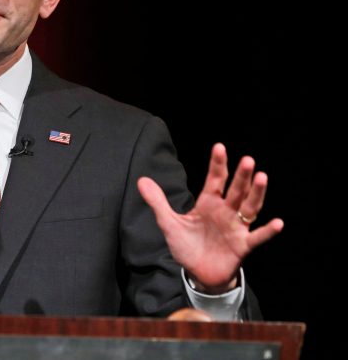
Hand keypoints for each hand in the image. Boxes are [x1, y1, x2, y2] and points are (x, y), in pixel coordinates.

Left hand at [138, 143, 282, 291]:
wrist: (197, 273)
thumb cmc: (186, 245)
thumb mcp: (169, 222)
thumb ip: (157, 201)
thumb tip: (141, 179)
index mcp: (208, 203)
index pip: (214, 179)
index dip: (217, 164)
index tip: (219, 147)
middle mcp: (226, 211)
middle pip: (235, 190)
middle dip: (241, 175)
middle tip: (248, 159)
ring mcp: (236, 227)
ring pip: (250, 207)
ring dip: (256, 193)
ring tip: (262, 177)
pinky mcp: (242, 246)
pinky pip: (257, 237)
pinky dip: (268, 231)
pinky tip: (278, 222)